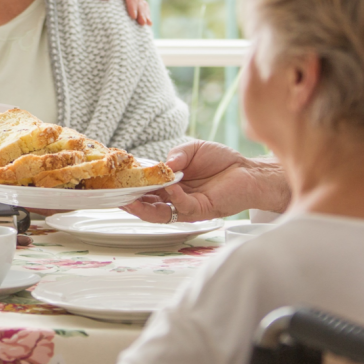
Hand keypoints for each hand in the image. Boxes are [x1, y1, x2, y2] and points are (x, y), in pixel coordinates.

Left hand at [74, 0, 151, 25]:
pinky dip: (139, 13)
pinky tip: (143, 22)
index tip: (133, 16)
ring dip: (143, 13)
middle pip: (137, 0)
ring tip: (147, 25)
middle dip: (141, 11)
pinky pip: (134, 6)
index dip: (132, 5)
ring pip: (139, 3)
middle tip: (143, 23)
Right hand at [123, 140, 290, 222]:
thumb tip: (163, 164)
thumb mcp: (193, 150)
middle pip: (147, 205)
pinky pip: (182, 207)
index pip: (146, 189)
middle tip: (116, 196)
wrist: (248, 171)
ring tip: (131, 199)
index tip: (115, 181)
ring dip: (145, 207)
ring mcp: (186, 206)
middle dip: (131, 202)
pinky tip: (170, 186)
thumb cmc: (222, 160)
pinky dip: (174, 197)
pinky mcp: (200, 210)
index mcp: (170, 184)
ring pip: (159, 214)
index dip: (131, 186)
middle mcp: (175, 198)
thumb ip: (177, 155)